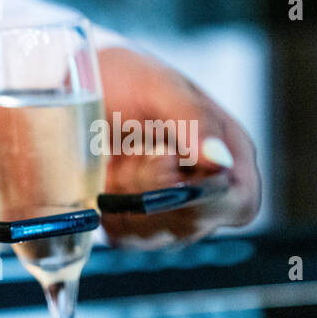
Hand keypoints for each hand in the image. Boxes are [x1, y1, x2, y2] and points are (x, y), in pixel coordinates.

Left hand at [96, 45, 259, 247]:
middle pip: (190, 224)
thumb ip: (194, 120)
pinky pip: (124, 239)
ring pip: (153, 235)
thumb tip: (221, 161)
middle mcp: (207, 191)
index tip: (165, 161)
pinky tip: (103, 178)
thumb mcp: (160, 88)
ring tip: (117, 157)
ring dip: (125, 199)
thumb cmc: (127, 78)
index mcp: (231, 154)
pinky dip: (107, 211)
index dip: (204, 197)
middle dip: (151, 190)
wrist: (77, 86)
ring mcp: (171, 213)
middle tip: (131, 148)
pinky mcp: (134, 225)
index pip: (239, 203)